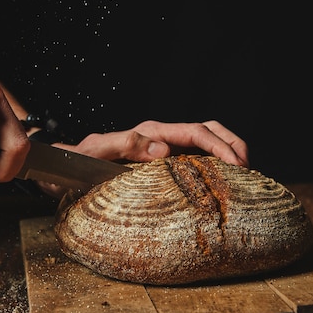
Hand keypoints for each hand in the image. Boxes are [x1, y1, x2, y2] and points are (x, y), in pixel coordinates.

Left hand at [37, 120, 248, 198]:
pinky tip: (222, 183)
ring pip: (205, 142)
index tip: (238, 165)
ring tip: (244, 175)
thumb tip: (165, 150)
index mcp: (151, 132)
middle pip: (207, 130)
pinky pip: (194, 159)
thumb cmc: (77, 161)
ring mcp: (163, 150)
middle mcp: (161, 138)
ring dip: (228, 152)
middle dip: (232, 144)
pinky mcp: (162, 164)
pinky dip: (215, 166)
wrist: (63, 168)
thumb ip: (126, 145)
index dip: (220, 146)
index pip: (195, 132)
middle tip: (249, 168)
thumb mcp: (96, 151)